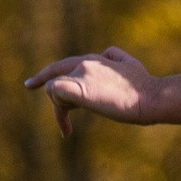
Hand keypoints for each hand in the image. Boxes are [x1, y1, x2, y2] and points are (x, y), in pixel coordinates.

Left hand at [24, 47, 160, 135]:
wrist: (150, 98)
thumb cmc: (144, 88)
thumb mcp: (130, 65)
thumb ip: (115, 58)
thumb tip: (107, 54)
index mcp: (97, 58)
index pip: (66, 65)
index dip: (47, 76)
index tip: (31, 83)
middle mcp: (86, 62)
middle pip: (57, 77)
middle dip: (51, 95)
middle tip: (56, 118)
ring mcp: (82, 73)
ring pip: (54, 88)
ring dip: (60, 110)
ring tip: (71, 126)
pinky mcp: (80, 88)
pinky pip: (55, 91)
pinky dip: (57, 110)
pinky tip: (67, 127)